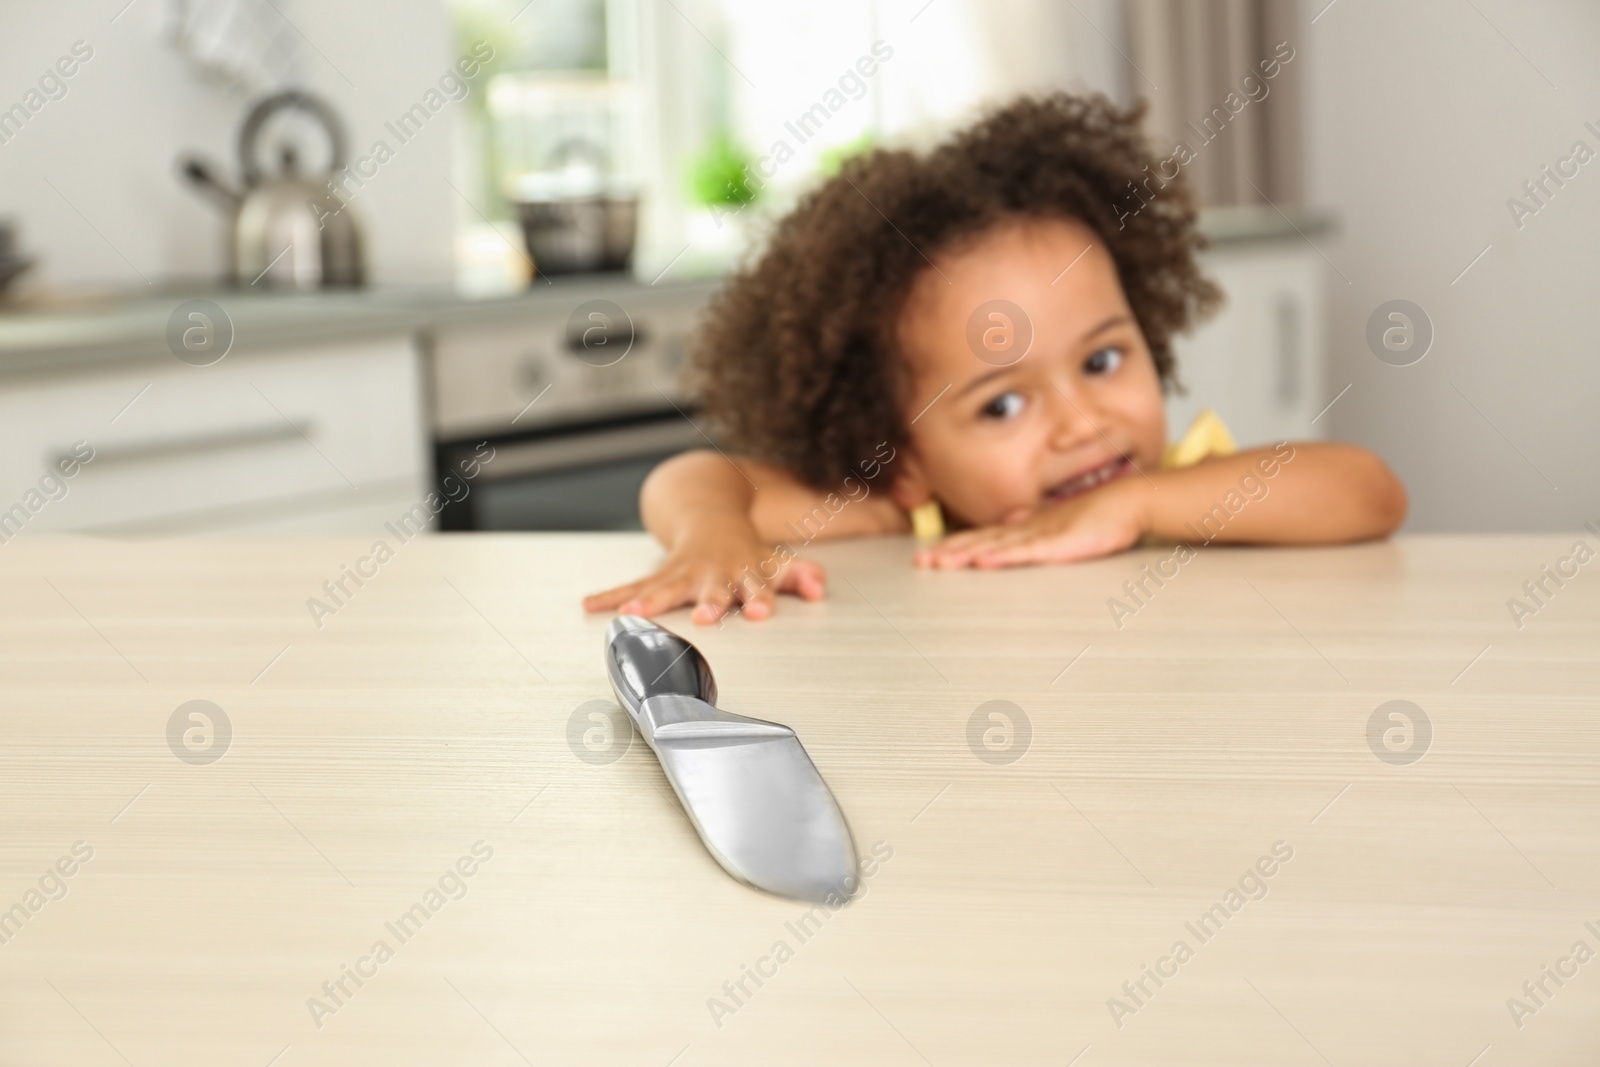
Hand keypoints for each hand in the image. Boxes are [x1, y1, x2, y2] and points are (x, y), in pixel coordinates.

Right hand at [583, 528, 825, 623]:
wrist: (710, 514)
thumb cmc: (745, 550)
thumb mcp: (777, 561)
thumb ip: (800, 575)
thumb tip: (818, 587)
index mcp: (742, 573)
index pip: (755, 588)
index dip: (757, 600)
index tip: (759, 612)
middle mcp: (711, 574)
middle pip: (709, 592)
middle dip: (706, 604)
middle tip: (702, 618)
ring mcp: (682, 574)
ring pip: (664, 589)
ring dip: (647, 602)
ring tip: (631, 615)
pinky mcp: (657, 577)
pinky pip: (631, 587)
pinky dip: (610, 597)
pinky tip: (590, 605)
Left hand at [912, 478, 1149, 568]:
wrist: (1127, 502)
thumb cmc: (1097, 515)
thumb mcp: (1057, 523)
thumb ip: (1034, 525)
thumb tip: (1012, 522)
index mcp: (1025, 526)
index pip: (982, 537)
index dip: (954, 545)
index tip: (929, 554)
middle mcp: (1027, 528)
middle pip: (980, 541)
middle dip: (949, 551)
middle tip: (921, 561)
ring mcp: (1042, 534)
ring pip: (996, 546)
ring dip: (966, 555)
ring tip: (940, 562)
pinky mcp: (1060, 543)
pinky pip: (1027, 551)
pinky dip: (1003, 556)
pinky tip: (984, 560)